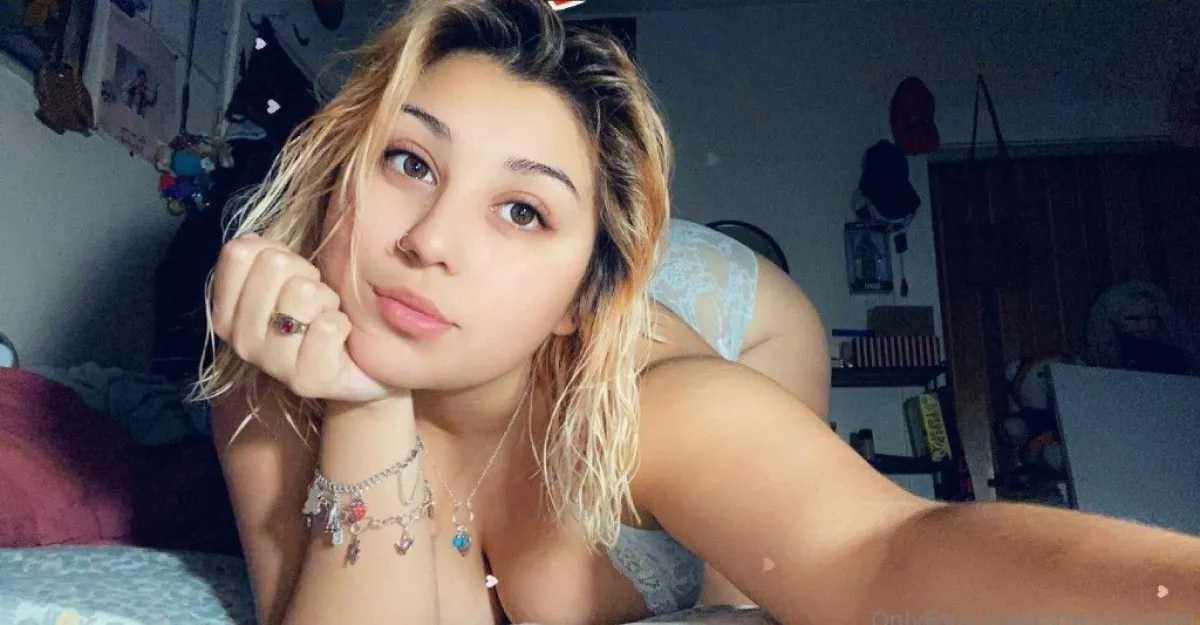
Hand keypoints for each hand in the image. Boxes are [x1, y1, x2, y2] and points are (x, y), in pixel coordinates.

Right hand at [211, 233, 388, 403]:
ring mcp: (272, 364)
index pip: (238, 253)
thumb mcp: (289, 279)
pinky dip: (342, 324)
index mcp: (226, 313)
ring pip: (302, 292)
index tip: (291, 274)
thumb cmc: (320, 313)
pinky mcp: (307, 381)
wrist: (362, 368)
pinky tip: (340, 339)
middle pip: (274, 264)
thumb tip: (250, 240)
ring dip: (327, 299)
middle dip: (307, 273)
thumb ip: (264, 256)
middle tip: (316, 300)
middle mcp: (241, 340)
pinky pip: (327, 326)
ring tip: (327, 317)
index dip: (276, 250)